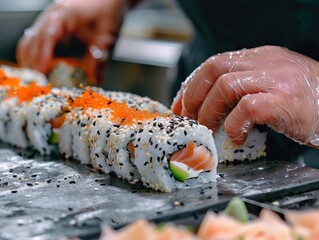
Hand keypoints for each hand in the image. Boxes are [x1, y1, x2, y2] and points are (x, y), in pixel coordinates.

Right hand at [16, 0, 126, 79]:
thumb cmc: (107, 13)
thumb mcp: (107, 36)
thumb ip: (100, 58)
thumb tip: (94, 80)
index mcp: (65, 15)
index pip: (48, 35)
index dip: (43, 54)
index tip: (41, 71)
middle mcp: (52, 15)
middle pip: (33, 39)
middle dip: (34, 62)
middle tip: (39, 82)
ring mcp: (49, 20)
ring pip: (30, 40)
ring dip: (32, 60)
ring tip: (39, 78)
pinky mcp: (50, 26)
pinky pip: (35, 40)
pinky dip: (35, 55)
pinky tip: (42, 68)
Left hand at [172, 46, 318, 146]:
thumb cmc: (307, 102)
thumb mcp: (273, 84)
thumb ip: (244, 89)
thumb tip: (210, 109)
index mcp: (259, 58)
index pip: (214, 64)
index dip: (192, 86)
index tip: (181, 106)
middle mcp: (265, 62)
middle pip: (214, 69)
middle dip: (193, 96)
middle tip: (188, 119)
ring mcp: (275, 79)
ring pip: (225, 86)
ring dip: (209, 112)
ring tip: (208, 130)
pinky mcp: (284, 100)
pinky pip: (248, 108)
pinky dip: (235, 124)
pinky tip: (236, 136)